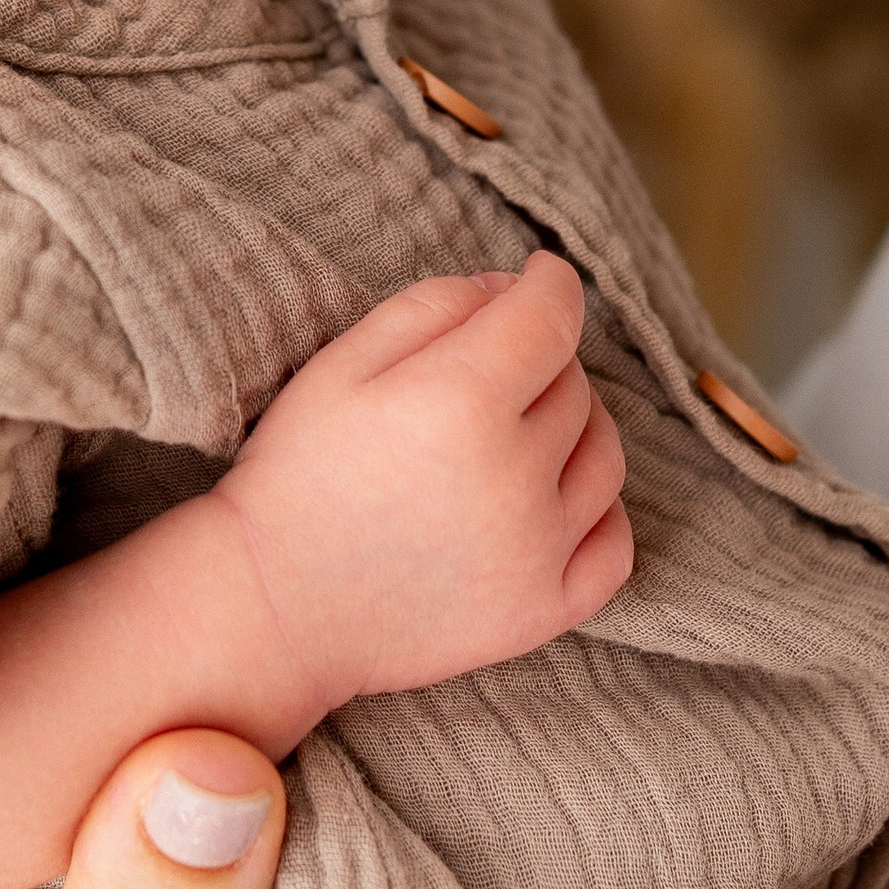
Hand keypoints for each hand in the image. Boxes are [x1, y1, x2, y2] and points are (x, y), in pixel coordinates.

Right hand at [210, 252, 632, 727]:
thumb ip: (433, 306)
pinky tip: (555, 498)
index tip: (541, 275)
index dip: (552, 283)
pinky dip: (599, 511)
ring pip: (604, 455)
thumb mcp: (342, 363)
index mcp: (461, 401)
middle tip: (488, 368)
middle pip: (573, 384)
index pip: (551, 317)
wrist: (272, 608)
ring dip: (574, 427)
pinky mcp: (543, 613)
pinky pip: (615, 545)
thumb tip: (508, 289)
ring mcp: (537, 553)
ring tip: (521, 430)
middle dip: (539, 360)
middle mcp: (515, 477)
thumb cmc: (296, 475)